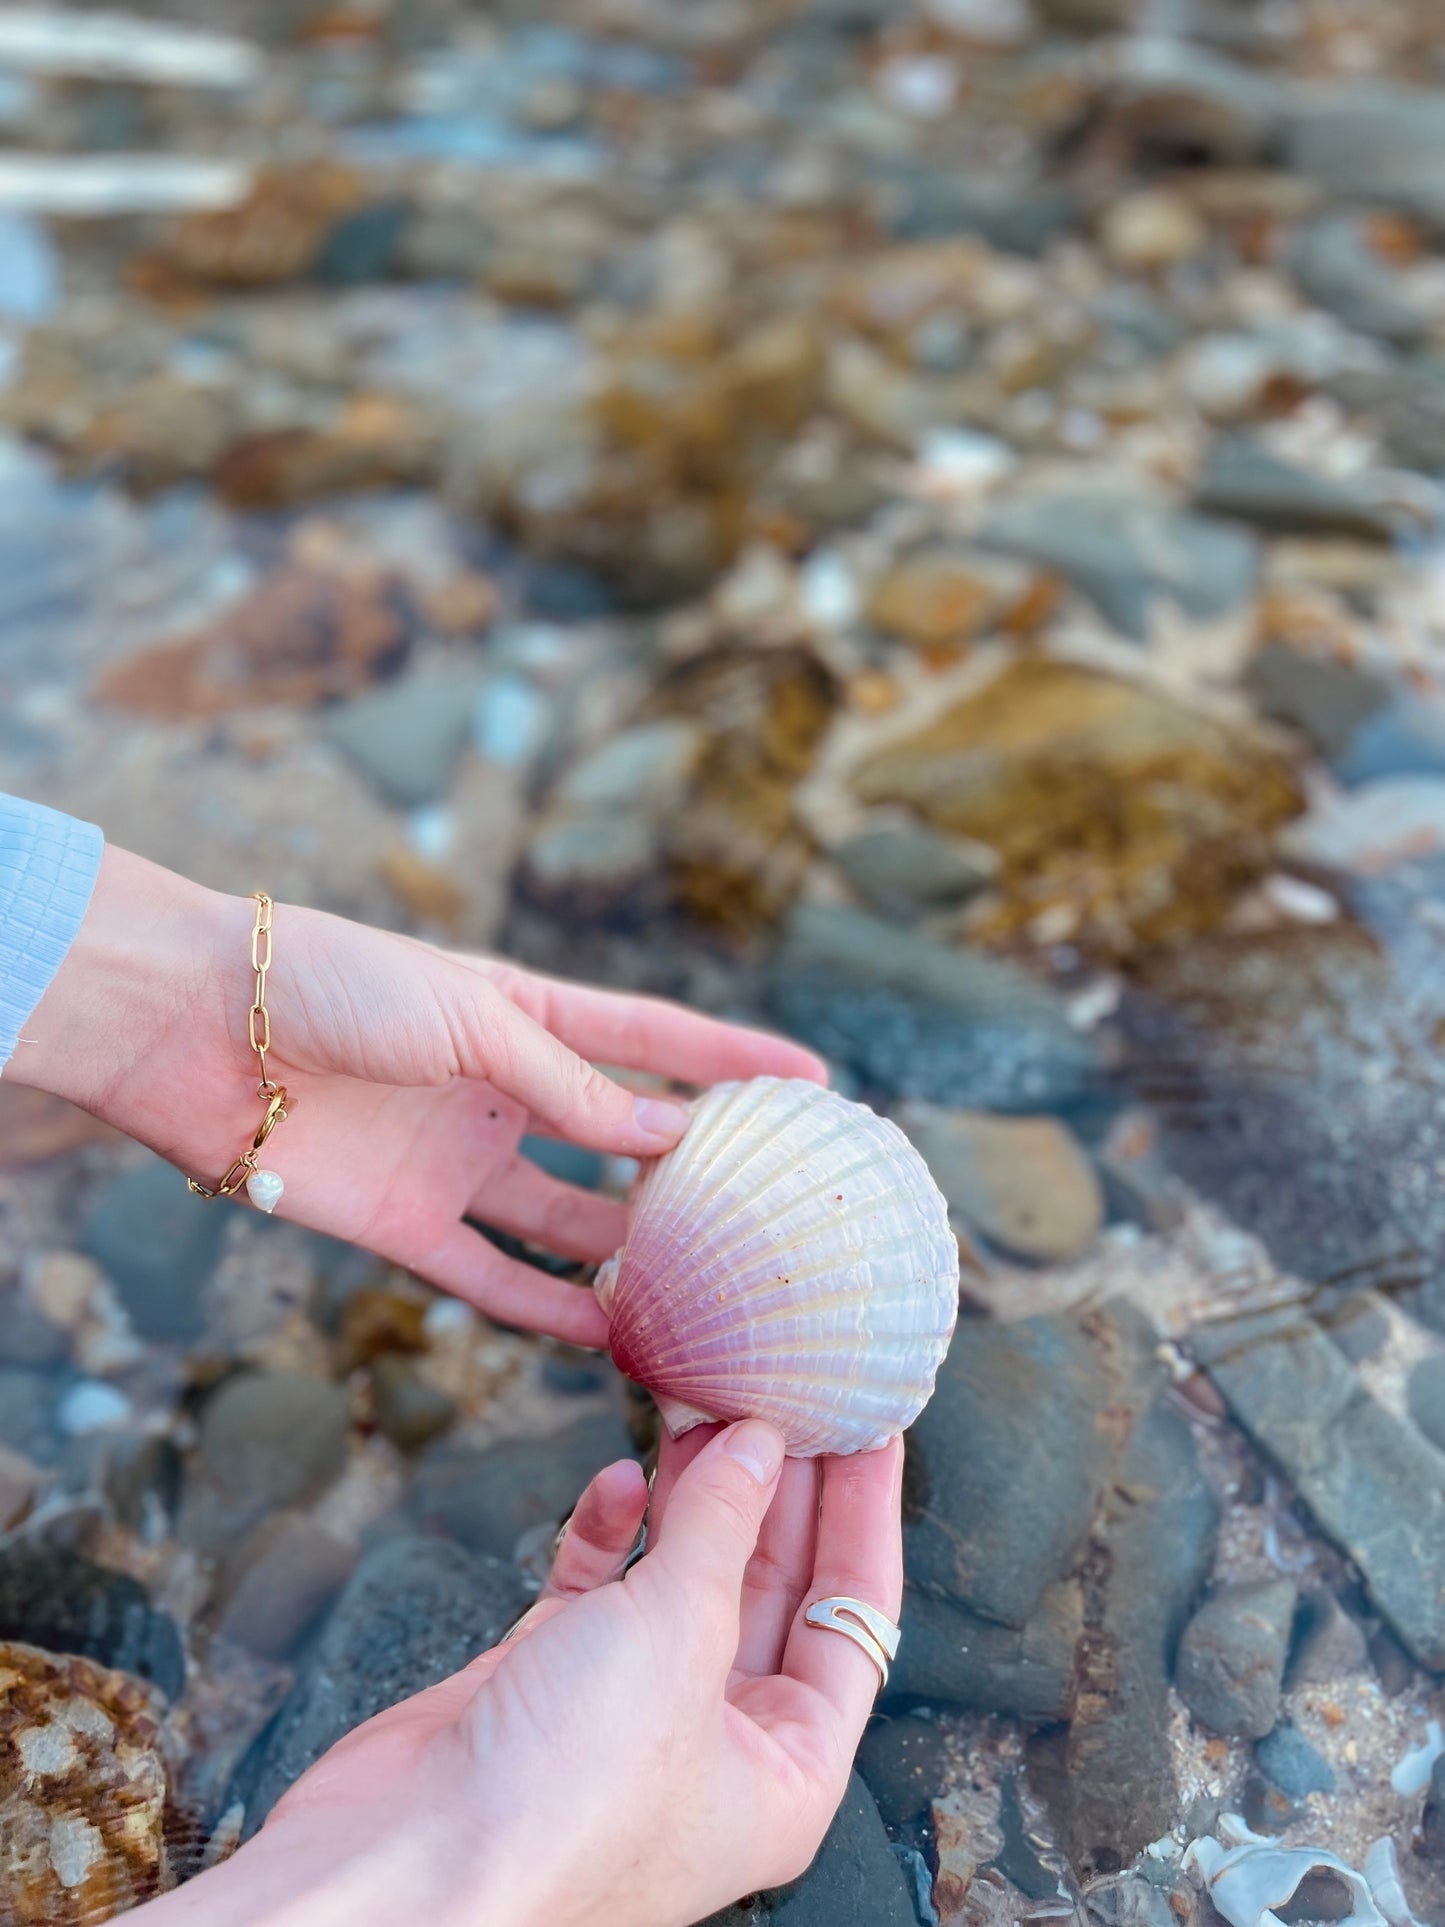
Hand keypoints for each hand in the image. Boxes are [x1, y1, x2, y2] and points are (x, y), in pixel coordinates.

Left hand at [14, 845, 823, 1342]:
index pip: (654, 1039)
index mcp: (524, 1013)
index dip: (733, 1059)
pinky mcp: (406, 1225)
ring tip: (706, 1296)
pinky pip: (493, 1277)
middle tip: (772, 1213)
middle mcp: (501, 1091)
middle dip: (689, 1172)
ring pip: (566, 1221)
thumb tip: (671, 1139)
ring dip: (627, 1256)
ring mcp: (457, 1160)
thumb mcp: (475, 1020)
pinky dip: (548, 1309)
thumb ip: (572, 1089)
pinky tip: (608, 1338)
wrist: (197, 1029)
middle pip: (618, 1139)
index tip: (815, 1085)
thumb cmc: (337, 987)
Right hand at [135, 1422, 903, 1926]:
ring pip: (683, 1579)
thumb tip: (758, 1441)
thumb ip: (723, 1525)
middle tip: (782, 1392)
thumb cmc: (568, 1794)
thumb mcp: (679, 1635)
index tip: (869, 1426)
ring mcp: (628, 1712)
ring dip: (692, 1496)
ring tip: (703, 1405)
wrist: (407, 1865)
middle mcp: (716, 1744)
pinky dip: (608, 1532)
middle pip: (770, 1589)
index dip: (863, 1516)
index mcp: (786, 1771)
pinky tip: (619, 1478)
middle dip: (773, 1490)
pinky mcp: (545, 1685)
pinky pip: (596, 1590)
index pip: (852, 1618)